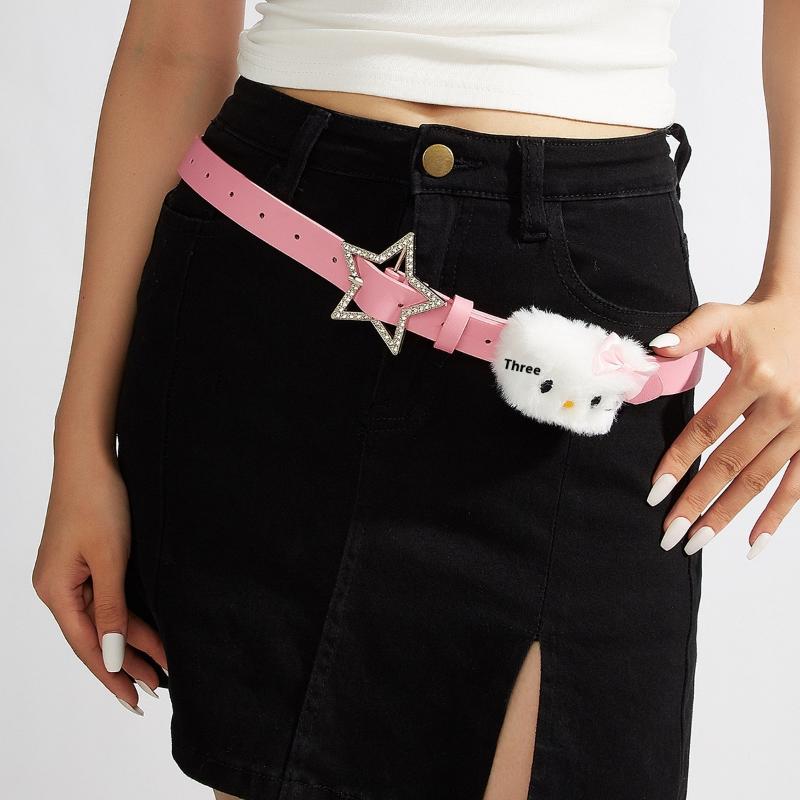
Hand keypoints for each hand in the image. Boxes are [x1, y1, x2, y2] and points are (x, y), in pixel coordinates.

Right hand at [32, 450, 167, 713]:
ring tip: (157, 668)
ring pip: (101, 620)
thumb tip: (113, 654)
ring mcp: (68, 576)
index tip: (136, 700)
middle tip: (156, 689)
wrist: (89, 459)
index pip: (87, 646)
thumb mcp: (110, 558)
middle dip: (125, 664)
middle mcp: (56, 589)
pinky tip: (143, 632)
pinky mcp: (83, 563)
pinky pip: (103, 601)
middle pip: (94, 637)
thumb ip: (111, 609)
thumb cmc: (98, 501)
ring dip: (129, 643)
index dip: (112, 675)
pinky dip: (124, 618)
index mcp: (55, 591)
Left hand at [645, 295, 799, 558]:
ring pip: (760, 480)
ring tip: (698, 541)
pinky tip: (754, 542)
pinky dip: (776, 516)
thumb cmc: (759, 321)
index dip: (679, 462)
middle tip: (670, 532)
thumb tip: (651, 351)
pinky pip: (798, 484)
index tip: (655, 492)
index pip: (706, 429)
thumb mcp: (720, 318)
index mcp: (754, 377)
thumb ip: (686, 334)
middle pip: (730, 463)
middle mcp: (782, 405)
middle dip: (698, 501)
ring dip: (729, 515)